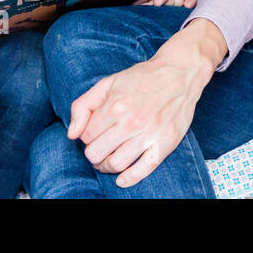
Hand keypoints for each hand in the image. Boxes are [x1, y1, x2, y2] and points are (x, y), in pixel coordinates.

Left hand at [66, 20, 224, 186]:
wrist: (180, 72)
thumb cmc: (142, 77)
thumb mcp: (108, 83)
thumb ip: (83, 106)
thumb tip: (71, 134)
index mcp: (115, 105)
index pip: (87, 136)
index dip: (87, 136)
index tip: (95, 133)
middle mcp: (131, 122)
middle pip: (97, 153)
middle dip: (93, 153)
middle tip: (99, 148)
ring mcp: (149, 134)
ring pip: (116, 164)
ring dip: (106, 166)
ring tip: (108, 159)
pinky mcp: (165, 143)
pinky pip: (143, 170)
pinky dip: (128, 179)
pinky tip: (122, 178)